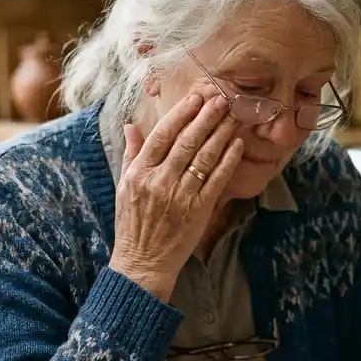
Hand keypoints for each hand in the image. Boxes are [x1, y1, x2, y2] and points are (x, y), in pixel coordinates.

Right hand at [110, 93, 243, 300]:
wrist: (142, 262)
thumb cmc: (132, 224)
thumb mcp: (123, 186)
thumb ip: (131, 154)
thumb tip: (131, 126)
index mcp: (139, 173)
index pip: (162, 135)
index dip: (181, 114)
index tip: (195, 97)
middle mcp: (159, 181)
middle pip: (186, 141)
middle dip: (206, 117)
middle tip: (222, 98)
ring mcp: (180, 196)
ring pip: (204, 157)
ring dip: (221, 133)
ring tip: (233, 115)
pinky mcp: (198, 211)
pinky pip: (217, 180)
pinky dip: (228, 160)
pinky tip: (237, 144)